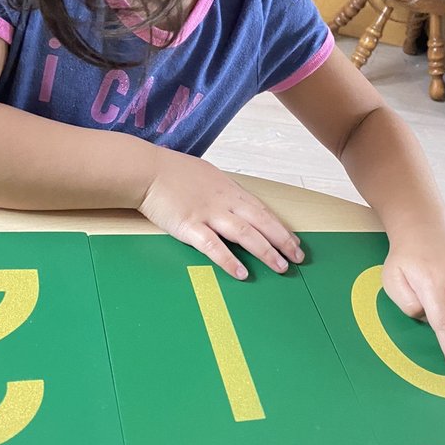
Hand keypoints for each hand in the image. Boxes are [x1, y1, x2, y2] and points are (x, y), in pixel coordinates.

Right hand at [138, 149, 303, 278]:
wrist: (147, 171)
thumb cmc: (174, 173)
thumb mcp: (207, 176)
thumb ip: (223, 192)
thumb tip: (235, 204)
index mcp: (230, 190)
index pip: (263, 212)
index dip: (281, 229)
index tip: (295, 242)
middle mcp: (224, 202)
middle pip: (261, 223)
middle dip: (282, 242)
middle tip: (298, 259)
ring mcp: (208, 214)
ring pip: (245, 235)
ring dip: (265, 252)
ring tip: (281, 267)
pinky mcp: (190, 227)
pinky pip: (214, 247)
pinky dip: (229, 261)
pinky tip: (242, 273)